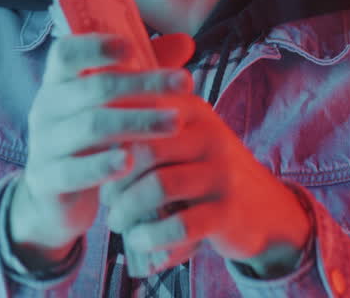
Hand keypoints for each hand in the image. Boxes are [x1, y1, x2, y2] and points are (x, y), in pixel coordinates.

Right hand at [9, 33, 193, 269]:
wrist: (55, 198)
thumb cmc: (91, 140)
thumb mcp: (113, 105)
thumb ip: (144, 71)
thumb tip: (185, 42)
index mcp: (58, 82)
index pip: (65, 53)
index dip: (95, 46)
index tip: (131, 48)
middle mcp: (46, 107)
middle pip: (94, 88)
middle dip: (143, 83)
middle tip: (185, 84)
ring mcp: (43, 144)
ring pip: (90, 126)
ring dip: (137, 122)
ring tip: (175, 123)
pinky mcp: (46, 180)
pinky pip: (74, 170)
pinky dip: (101, 166)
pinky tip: (129, 162)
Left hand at [100, 88, 312, 278]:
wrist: (263, 208)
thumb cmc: (205, 171)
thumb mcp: (182, 137)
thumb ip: (144, 123)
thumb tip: (86, 123)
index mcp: (190, 108)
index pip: (137, 110)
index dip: (106, 137)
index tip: (90, 158)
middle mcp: (208, 134)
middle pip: (143, 149)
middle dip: (114, 178)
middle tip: (104, 198)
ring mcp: (221, 173)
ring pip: (158, 187)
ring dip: (127, 210)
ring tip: (117, 221)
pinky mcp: (227, 212)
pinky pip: (180, 225)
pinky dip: (151, 237)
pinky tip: (139, 241)